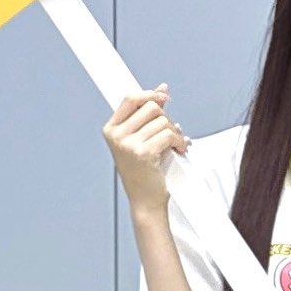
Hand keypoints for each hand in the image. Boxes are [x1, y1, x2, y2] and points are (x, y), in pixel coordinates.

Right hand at [103, 85, 188, 218]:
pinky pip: (169, 134)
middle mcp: (117, 136)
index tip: (163, 96)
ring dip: (175, 132)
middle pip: (150, 107)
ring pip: (162, 121)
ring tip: (174, 145)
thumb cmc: (142, 172)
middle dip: (166, 118)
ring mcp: (128, 144)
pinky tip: (179, 150)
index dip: (149, 94)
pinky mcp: (143, 153)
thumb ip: (149, 114)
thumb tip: (162, 89)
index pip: (130, 98)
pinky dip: (179, 141)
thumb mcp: (141, 139)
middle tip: (170, 132)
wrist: (145, 201)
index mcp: (111, 129)